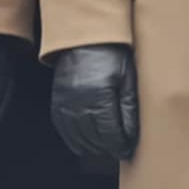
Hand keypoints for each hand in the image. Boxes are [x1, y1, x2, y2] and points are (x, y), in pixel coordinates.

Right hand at [50, 43, 137, 160]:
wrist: (84, 38)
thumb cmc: (110, 55)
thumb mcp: (127, 78)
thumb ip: (129, 107)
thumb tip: (131, 134)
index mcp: (100, 96)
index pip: (111, 132)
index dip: (121, 144)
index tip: (128, 149)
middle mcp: (80, 101)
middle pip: (94, 137)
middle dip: (108, 148)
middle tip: (118, 150)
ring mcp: (66, 101)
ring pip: (77, 136)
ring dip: (91, 146)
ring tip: (104, 148)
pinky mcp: (57, 99)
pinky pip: (62, 126)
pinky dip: (72, 138)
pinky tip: (82, 143)